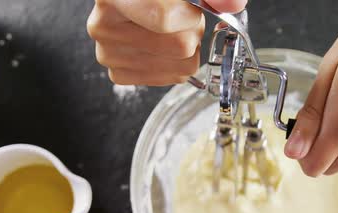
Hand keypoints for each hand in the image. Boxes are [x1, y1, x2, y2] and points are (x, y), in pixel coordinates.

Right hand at [87, 0, 246, 85]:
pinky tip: (163, 46)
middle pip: (180, 47)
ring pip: (179, 67)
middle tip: (180, 17)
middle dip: (192, 32)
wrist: (134, 0)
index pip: (166, 20)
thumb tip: (232, 4)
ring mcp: (109, 53)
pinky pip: (169, 79)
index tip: (191, 7)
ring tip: (169, 30)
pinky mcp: (118, 73)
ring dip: (185, 50)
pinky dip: (175, 65)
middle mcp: (105, 26)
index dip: (190, 16)